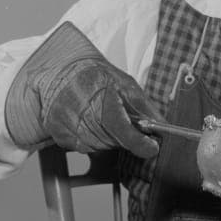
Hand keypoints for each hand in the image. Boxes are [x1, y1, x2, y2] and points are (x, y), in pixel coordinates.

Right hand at [5, 21, 162, 156]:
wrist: (62, 72)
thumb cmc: (97, 78)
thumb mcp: (126, 86)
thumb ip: (145, 108)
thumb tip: (163, 128)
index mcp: (98, 90)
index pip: (119, 125)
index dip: (137, 141)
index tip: (151, 148)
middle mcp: (77, 106)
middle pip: (111, 139)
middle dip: (125, 137)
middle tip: (126, 124)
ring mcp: (64, 120)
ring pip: (99, 146)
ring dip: (109, 139)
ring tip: (105, 119)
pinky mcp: (57, 131)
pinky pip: (83, 147)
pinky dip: (92, 140)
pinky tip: (91, 124)